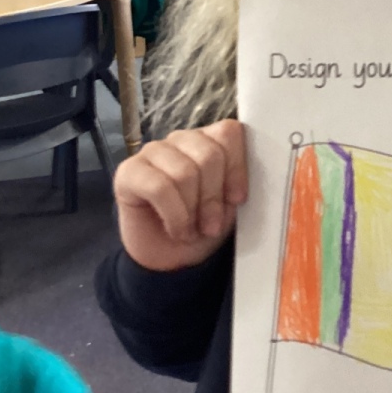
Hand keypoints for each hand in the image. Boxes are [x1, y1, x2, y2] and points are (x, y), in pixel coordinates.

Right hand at [114, 120, 246, 270]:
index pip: (228, 132)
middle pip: (208, 154)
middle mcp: (180, 139)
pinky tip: (176, 230)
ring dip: (192, 211)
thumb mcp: (230, 205)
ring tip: (192, 230)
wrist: (171, 260)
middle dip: (213, 197)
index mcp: (208, 141)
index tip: (238, 200)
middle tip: (212, 226)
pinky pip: (159, 187)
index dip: (237, 168)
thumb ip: (240, 181)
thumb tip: (263, 168)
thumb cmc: (203, 227)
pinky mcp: (128, 172)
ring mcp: (152, 152)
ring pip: (185, 172)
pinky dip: (174, 216)